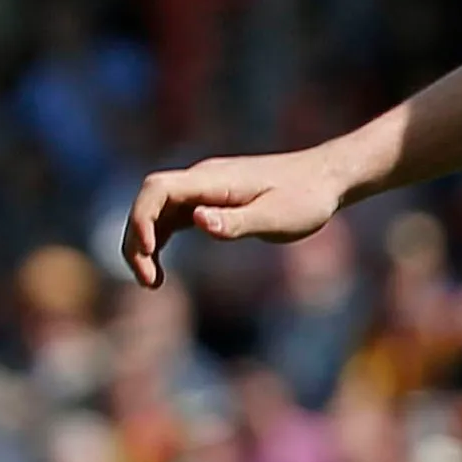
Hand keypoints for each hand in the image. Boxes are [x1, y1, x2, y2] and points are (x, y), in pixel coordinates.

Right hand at [121, 147, 353, 287]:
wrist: (325, 179)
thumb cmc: (306, 199)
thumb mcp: (276, 217)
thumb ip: (236, 221)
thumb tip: (196, 222)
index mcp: (213, 180)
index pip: (158, 188)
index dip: (142, 216)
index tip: (148, 251)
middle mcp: (202, 180)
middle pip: (149, 201)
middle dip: (136, 238)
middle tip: (147, 281)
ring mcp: (204, 189)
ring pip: (156, 211)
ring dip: (144, 244)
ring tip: (150, 282)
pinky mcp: (210, 201)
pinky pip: (171, 218)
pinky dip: (159, 241)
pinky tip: (159, 268)